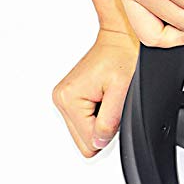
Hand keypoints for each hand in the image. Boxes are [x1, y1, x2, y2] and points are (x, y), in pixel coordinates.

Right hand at [53, 29, 138, 157]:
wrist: (121, 40)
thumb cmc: (123, 58)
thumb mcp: (122, 92)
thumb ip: (109, 122)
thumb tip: (99, 142)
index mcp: (69, 99)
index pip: (90, 143)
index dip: (110, 132)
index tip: (115, 110)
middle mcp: (61, 99)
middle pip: (84, 142)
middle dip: (103, 129)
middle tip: (112, 105)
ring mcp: (64, 99)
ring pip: (85, 134)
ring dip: (100, 122)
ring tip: (109, 99)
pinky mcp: (71, 98)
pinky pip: (86, 123)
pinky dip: (98, 116)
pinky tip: (104, 99)